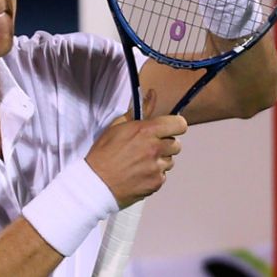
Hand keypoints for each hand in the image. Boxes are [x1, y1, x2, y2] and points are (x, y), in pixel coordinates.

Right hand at [86, 90, 187, 207]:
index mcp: (146, 131)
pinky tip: (139, 173)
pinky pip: (163, 176)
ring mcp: (157, 167)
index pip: (180, 125)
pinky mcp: (156, 182)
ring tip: (141, 162)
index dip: (175, 126)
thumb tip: (152, 94)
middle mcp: (155, 148)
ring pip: (170, 161)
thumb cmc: (104, 153)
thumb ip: (140, 109)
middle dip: (165, 145)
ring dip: (160, 160)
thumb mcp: (118, 125)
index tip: (168, 129)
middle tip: (149, 148)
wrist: (96, 182)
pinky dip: (154, 175)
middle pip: (176, 144)